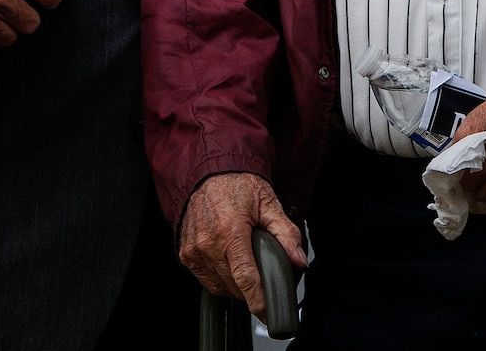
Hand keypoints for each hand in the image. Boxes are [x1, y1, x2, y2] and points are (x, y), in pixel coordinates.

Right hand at [179, 172, 307, 324]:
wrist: (208, 173)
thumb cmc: (237, 184)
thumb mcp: (269, 203)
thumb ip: (286, 233)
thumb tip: (299, 260)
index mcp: (230, 230)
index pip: (245, 276)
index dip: (257, 299)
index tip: (267, 312)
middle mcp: (208, 243)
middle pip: (233, 285)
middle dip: (252, 290)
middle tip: (265, 281)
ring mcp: (194, 250)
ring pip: (219, 286)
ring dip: (236, 287)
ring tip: (248, 271)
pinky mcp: (186, 254)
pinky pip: (206, 280)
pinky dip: (221, 280)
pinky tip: (231, 267)